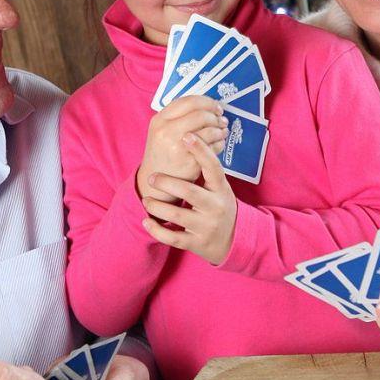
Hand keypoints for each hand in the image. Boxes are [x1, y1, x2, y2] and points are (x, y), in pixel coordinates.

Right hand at [137, 96, 227, 202]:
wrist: (154, 182)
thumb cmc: (162, 154)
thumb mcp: (160, 131)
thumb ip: (178, 117)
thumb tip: (208, 107)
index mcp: (160, 120)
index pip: (188, 101)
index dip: (207, 102)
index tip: (215, 107)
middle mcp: (167, 131)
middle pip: (201, 114)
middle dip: (215, 116)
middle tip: (221, 120)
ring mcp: (178, 146)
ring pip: (209, 130)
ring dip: (220, 130)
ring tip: (222, 132)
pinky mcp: (190, 161)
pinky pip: (213, 146)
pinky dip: (220, 143)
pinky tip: (219, 143)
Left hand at [141, 133, 236, 264]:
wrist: (233, 240)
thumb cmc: (220, 206)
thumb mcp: (220, 188)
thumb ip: (206, 170)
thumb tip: (189, 137)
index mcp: (221, 190)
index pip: (213, 167)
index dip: (201, 150)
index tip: (187, 135)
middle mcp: (215, 207)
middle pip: (190, 191)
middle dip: (167, 183)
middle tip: (151, 176)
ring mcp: (206, 227)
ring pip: (177, 215)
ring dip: (157, 207)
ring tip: (146, 200)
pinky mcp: (196, 243)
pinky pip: (172, 238)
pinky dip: (156, 230)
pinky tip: (146, 221)